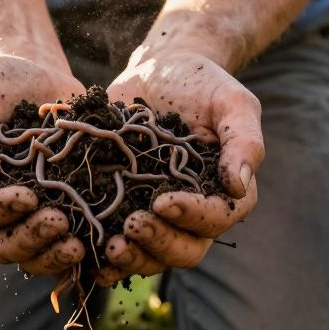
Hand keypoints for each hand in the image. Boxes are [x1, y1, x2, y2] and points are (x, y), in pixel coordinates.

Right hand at [0, 53, 87, 274]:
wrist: (36, 76)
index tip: (28, 195)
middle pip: (3, 245)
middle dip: (31, 238)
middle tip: (61, 220)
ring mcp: (30, 217)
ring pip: (33, 255)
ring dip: (54, 255)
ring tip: (79, 243)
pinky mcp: (63, 212)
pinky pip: (64, 246)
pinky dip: (80, 251)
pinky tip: (98, 242)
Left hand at [96, 49, 261, 283]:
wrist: (158, 72)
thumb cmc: (201, 84)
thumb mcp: (230, 102)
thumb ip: (243, 140)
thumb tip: (239, 185)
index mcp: (224, 191)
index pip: (217, 217)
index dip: (192, 216)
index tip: (163, 201)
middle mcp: (193, 213)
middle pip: (185, 249)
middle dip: (159, 242)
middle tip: (132, 225)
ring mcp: (156, 216)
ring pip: (151, 256)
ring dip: (132, 258)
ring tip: (109, 247)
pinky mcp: (123, 210)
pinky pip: (117, 244)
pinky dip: (102, 258)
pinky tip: (85, 254)